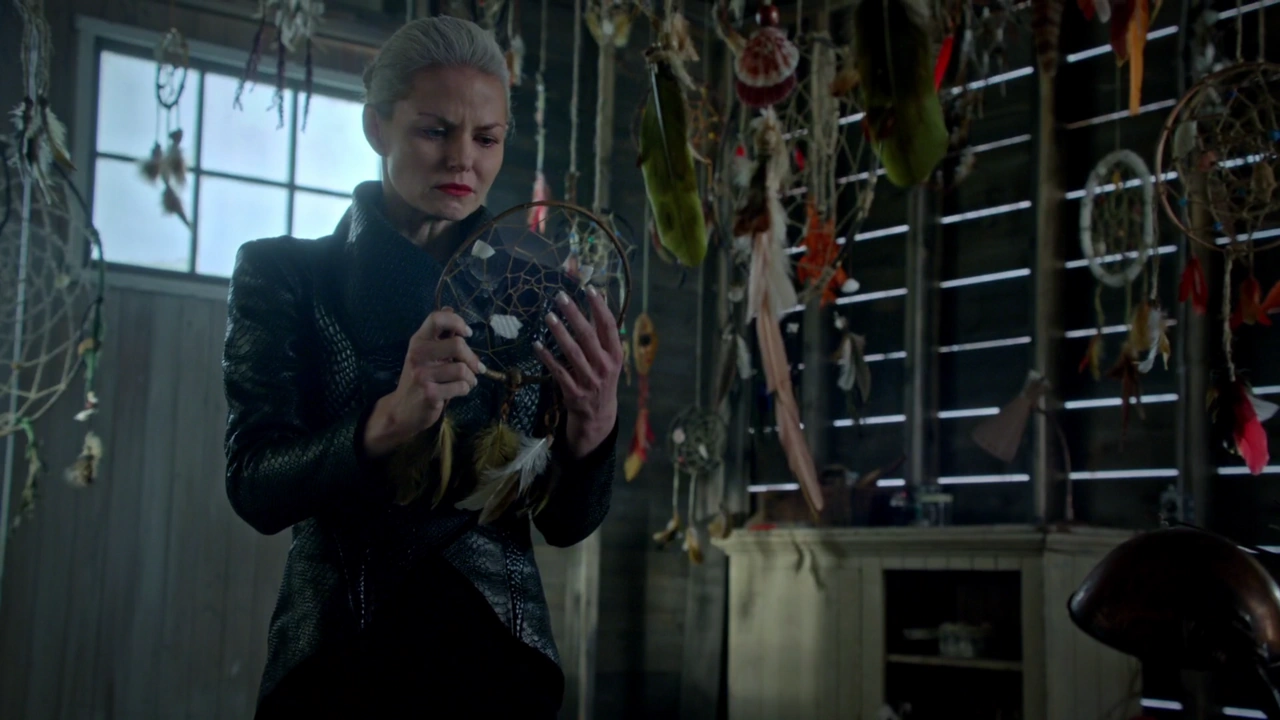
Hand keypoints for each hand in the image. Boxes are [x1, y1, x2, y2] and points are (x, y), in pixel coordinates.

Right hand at [363, 308, 483, 457]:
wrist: (400, 411)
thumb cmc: (419, 379)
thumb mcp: (425, 354)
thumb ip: (439, 335)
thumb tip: (449, 308)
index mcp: (418, 341)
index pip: (436, 318)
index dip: (457, 321)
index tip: (467, 334)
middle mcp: (418, 355)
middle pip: (457, 345)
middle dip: (472, 358)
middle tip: (476, 367)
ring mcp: (423, 375)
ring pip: (462, 369)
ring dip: (471, 378)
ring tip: (467, 382)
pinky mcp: (430, 394)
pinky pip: (461, 387)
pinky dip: (465, 390)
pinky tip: (458, 391)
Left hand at [535, 287, 622, 457]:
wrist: (598, 415)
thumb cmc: (602, 378)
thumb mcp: (609, 358)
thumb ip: (603, 331)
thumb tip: (601, 297)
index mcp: (615, 355)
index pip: (609, 326)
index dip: (600, 307)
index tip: (589, 288)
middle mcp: (605, 367)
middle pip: (588, 336)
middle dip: (574, 315)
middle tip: (561, 297)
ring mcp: (589, 381)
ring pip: (573, 353)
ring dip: (560, 333)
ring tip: (548, 316)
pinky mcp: (574, 392)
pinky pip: (558, 372)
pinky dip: (547, 358)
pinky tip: (537, 345)